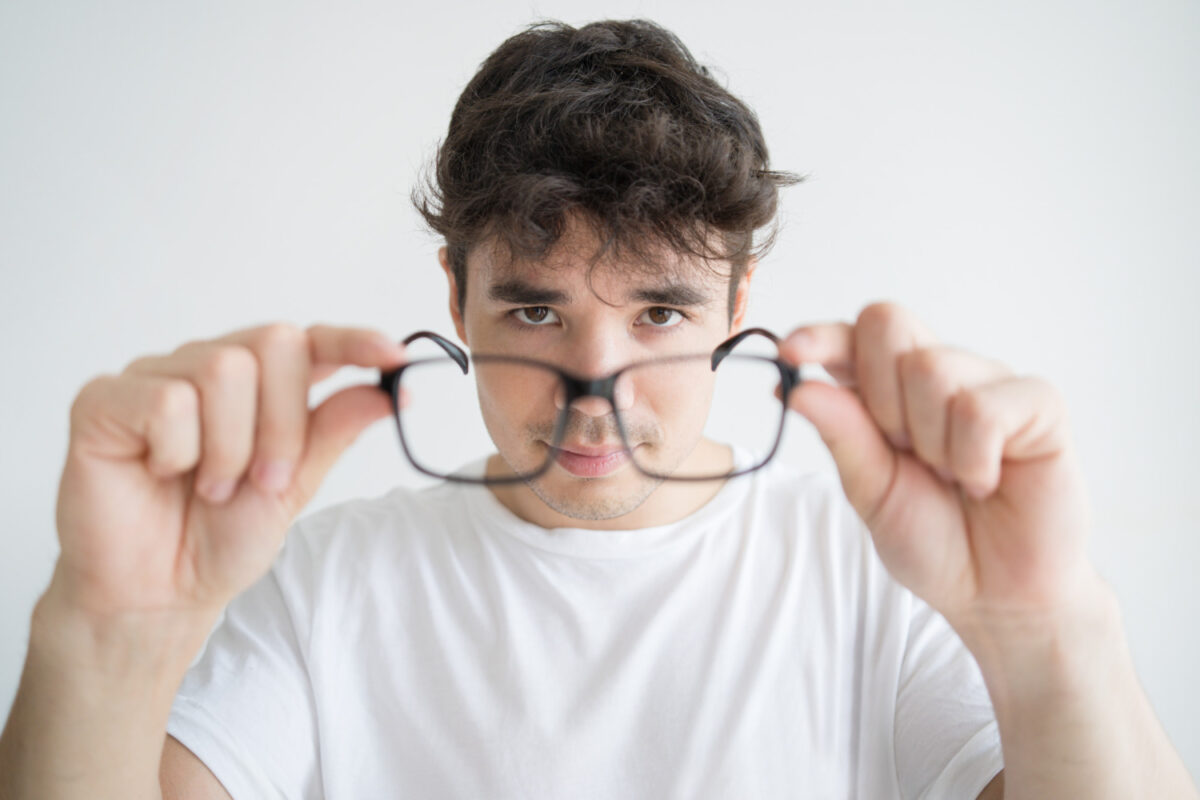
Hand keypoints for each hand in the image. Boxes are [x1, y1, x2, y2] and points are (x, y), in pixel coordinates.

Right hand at [51, 323, 407, 620]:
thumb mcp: (294, 485)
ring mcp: (156, 377)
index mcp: (260, 385)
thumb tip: (394, 392)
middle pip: (275, 343)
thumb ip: (334, 431)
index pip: (312, 340)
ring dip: (230, 447)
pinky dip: (178, 451)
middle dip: (283, 423)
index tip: (394, 357)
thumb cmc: (219, 537)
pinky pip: (167, 400)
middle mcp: (208, 367)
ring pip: (223, 369)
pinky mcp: (105, 399)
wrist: (159, 594)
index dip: (353, 342)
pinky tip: (162, 473)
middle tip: (264, 480)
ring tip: (209, 487)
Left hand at [781, 302, 1098, 631]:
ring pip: (932, 368)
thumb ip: (841, 435)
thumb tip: (796, 386)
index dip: (822, 336)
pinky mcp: (1038, 403)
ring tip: (952, 476)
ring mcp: (990, 382)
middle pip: (888, 324)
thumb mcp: (870, 491)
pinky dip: (973, 457)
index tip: (792, 351)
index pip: (852, 335)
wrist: (995, 593)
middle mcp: (940, 373)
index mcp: (889, 389)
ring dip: (930, 440)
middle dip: (879, 397)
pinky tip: (986, 481)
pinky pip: (982, 407)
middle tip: (904, 452)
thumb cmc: (934, 538)